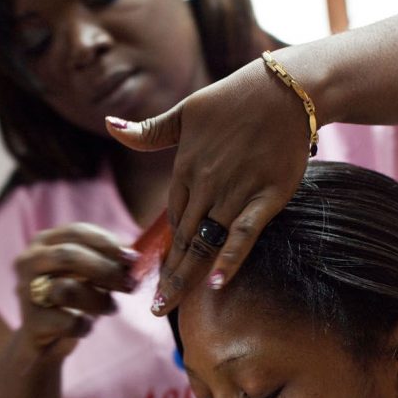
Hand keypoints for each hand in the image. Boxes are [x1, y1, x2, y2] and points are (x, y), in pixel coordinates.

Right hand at [14, 223, 139, 359]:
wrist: (44, 342)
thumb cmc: (72, 301)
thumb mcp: (89, 274)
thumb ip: (107, 260)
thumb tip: (132, 254)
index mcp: (43, 242)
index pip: (75, 232)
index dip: (106, 243)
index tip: (132, 257)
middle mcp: (28, 262)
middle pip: (68, 256)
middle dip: (105, 269)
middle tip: (129, 284)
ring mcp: (25, 292)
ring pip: (67, 289)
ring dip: (98, 300)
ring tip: (111, 308)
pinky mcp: (30, 323)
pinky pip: (68, 322)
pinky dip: (85, 326)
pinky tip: (87, 327)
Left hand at [106, 58, 310, 314]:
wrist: (287, 88)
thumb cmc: (235, 96)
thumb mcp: (185, 111)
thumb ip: (149, 131)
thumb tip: (110, 125)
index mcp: (185, 168)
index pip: (170, 217)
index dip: (163, 249)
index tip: (154, 277)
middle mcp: (206, 184)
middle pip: (182, 239)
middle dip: (168, 276)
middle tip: (155, 310)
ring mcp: (236, 192)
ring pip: (205, 242)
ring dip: (187, 277)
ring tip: (171, 306)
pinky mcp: (267, 196)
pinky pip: (245, 233)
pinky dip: (231, 259)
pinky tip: (216, 284)